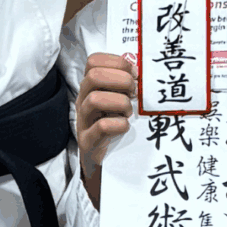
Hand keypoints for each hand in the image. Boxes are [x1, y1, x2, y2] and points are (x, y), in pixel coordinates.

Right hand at [74, 53, 136, 204]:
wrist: (107, 166)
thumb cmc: (117, 129)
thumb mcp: (120, 103)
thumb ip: (127, 86)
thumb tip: (143, 71)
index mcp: (91, 88)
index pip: (93, 61)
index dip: (116, 62)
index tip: (134, 73)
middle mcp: (83, 101)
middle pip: (93, 76)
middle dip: (121, 80)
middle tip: (134, 93)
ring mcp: (84, 122)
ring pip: (94, 99)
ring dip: (120, 103)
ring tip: (129, 113)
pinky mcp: (88, 142)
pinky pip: (102, 126)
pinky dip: (119, 125)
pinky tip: (126, 128)